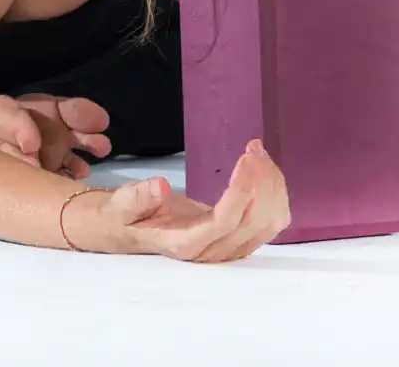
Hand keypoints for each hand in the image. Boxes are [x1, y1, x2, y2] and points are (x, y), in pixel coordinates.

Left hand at [0, 93, 112, 178]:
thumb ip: (15, 123)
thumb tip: (33, 147)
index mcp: (38, 113)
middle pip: (73, 135)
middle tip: (101, 146)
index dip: (83, 114)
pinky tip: (69, 181)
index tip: (98, 121)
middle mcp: (46, 134)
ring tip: (85, 168)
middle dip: (89, 139)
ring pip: (68, 159)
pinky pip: (56, 181)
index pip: (66, 110)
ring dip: (79, 162)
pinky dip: (63, 182)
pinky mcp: (38, 180)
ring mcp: (44, 158)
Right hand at [78, 139, 289, 261]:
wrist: (133, 231)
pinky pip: (272, 221)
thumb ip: (137, 198)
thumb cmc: (129, 216)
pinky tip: (265, 169)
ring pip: (269, 223)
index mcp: (185, 244)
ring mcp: (230, 249)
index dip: (242, 189)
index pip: (225, 221)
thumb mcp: (122, 205)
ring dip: (272, 185)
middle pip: (254, 222)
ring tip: (258, 152)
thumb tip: (159, 186)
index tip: (245, 157)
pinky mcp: (241, 240)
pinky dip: (276, 194)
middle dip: (261, 180)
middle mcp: (213, 252)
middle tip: (253, 146)